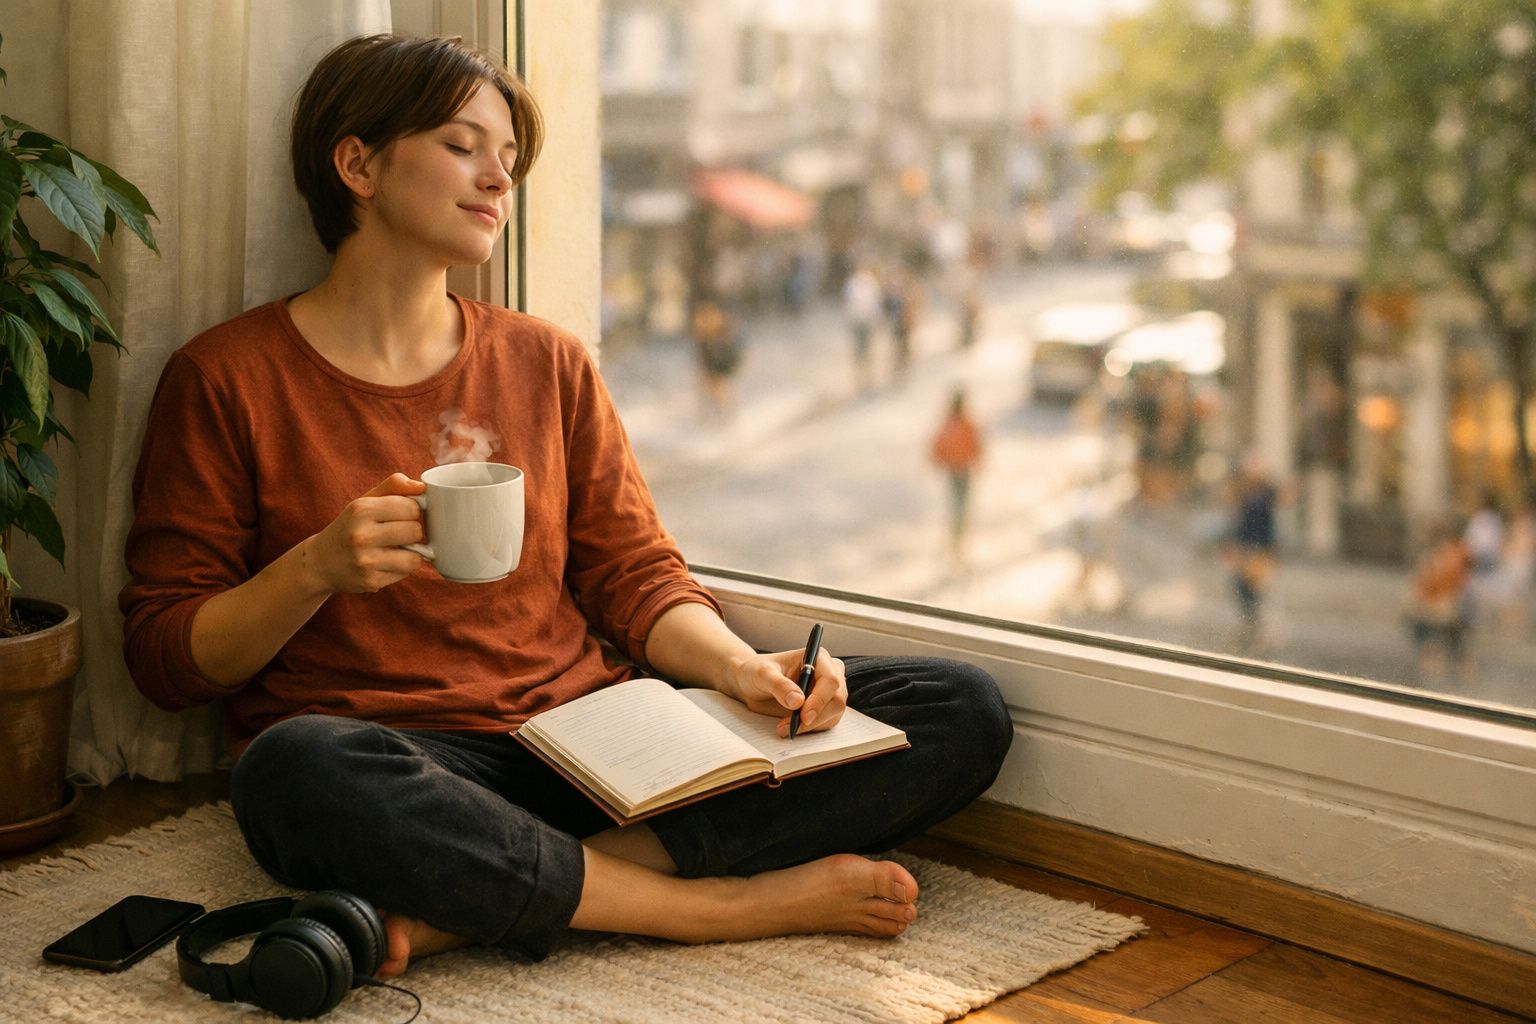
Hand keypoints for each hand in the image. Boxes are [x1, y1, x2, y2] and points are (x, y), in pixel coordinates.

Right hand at [303, 473, 426, 593]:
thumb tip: (421, 487)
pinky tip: (385, 562)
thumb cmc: (351, 526)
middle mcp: (361, 536)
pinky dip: (400, 568)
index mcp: (362, 510)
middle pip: (416, 531)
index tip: (403, 515)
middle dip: (413, 532)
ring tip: (396, 549)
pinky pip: (405, 573)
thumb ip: (394, 486)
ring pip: (414, 557)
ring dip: (411, 553)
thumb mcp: (366, 501)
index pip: (412, 508)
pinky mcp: (371, 581)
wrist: (321, 561)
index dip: (412, 511)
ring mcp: (366, 561)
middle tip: (399, 533)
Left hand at [726, 646, 846, 737]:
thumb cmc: (758, 672)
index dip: (819, 700)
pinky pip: (826, 723)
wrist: (753, 684)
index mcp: (818, 657)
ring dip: (811, 726)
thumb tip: (798, 701)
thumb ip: (779, 685)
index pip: (830, 680)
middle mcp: (829, 673)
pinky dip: (810, 730)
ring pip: (833, 714)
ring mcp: (829, 692)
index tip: (803, 716)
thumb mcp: (762, 674)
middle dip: (815, 718)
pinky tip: (790, 728)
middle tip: (791, 728)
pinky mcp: (825, 708)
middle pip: (836, 700)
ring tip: (784, 728)